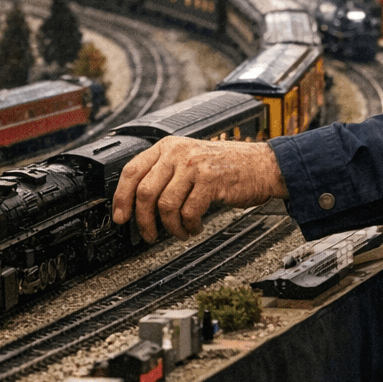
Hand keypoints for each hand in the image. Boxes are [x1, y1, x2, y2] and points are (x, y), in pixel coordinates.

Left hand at [111, 137, 287, 242]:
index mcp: (167, 146)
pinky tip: (195, 226)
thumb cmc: (226, 166)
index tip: (120, 217)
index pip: (132, 170)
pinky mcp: (210, 181)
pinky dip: (189, 226)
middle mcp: (178, 152)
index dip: (121, 197)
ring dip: (170, 227)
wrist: (262, 165)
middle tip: (149, 234)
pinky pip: (188, 212)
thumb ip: (165, 172)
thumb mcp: (189, 159)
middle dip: (143, 220)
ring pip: (165, 205)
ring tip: (180, 232)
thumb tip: (137, 203)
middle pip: (145, 191)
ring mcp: (194, 166)